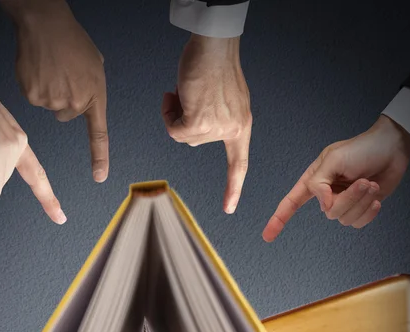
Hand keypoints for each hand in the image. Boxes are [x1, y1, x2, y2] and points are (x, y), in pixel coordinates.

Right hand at [2, 0, 108, 182]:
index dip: (99, 157)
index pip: (98, 134)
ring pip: (49, 106)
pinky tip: (38, 68)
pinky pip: (34, 98)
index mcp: (93, 95)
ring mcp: (52, 101)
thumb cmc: (70, 40)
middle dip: (63, 99)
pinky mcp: (32, 96)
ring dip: (49, 90)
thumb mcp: (93, 65)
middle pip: (65, 115)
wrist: (44, 22)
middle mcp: (74, 103)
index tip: (99, 176)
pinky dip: (34, 86)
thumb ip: (91, 89)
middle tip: (61, 75)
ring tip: (50, 67)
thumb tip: (83, 102)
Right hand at [162, 34, 251, 213]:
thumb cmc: (217, 64)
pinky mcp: (198, 123)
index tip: (229, 207)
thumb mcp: (222, 98)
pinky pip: (174, 130)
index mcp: (241, 125)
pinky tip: (172, 96)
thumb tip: (189, 129)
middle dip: (185, 120)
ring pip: (183, 136)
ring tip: (180, 92)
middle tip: (184, 96)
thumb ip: (213, 118)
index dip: (233, 187)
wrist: (214, 46)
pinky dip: (168, 115)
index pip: (239, 164)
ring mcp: (216, 128)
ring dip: (175, 115)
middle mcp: (232, 129)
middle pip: (196, 141)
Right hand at [262, 115, 409, 241]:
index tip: (267, 236)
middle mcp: (326, 194)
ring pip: (345, 219)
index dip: (278, 220)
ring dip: (362, 201)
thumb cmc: (362, 148)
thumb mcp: (333, 160)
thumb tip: (323, 206)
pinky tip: (376, 196)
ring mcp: (343, 202)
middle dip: (349, 198)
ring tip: (370, 183)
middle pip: (329, 212)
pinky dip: (369, 211)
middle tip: (362, 180)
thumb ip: (319, 184)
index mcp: (314, 181)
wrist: (393, 148)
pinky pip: (358, 223)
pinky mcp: (359, 208)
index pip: (290, 203)